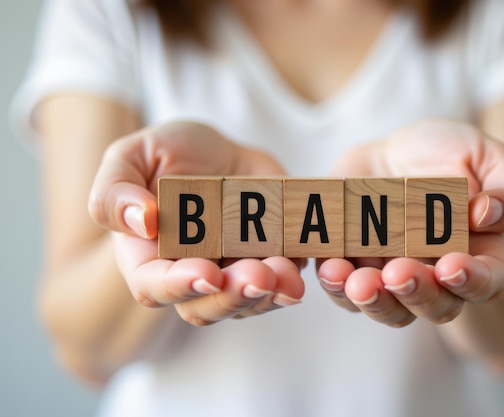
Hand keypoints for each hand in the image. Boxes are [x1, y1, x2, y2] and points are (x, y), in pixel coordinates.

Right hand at [89, 121, 304, 325]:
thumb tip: (140, 221)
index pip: (154, 287)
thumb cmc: (170, 154)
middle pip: (205, 307)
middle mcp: (189, 275)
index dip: (179, 286)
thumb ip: (115, 190)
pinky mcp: (267, 264)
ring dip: (268, 293)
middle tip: (258, 276)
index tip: (207, 273)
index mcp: (149, 256)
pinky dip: (292, 279)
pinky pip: (281, 284)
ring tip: (285, 271)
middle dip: (232, 297)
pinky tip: (299, 265)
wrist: (221, 152)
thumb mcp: (131, 156)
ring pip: (247, 303)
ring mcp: (231, 274)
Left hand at [317, 120, 503, 326]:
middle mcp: (438, 277)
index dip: (472, 282)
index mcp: (480, 255)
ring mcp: (394, 279)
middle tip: (398, 272)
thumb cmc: (448, 156)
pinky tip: (332, 269)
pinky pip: (346, 292)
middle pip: (436, 307)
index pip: (486, 283)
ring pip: (389, 309)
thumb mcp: (487, 156)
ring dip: (374, 301)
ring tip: (358, 281)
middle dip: (417, 294)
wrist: (393, 153)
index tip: (450, 266)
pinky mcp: (355, 270)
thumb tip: (489, 214)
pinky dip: (338, 286)